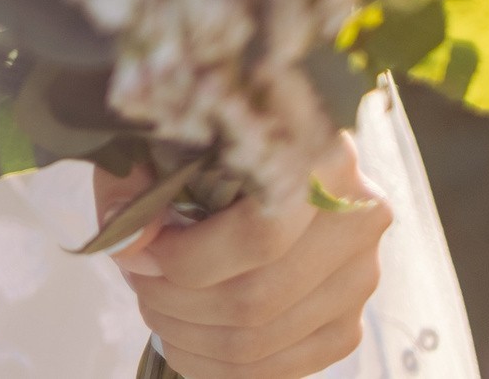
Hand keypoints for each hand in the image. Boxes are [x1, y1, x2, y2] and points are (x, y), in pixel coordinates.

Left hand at [94, 134, 390, 378]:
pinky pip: (280, 369)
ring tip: (151, 305)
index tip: (137, 252)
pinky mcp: (346, 322)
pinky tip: (181, 340)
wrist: (257, 151)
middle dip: (175, 301)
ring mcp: (359, 277)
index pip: (258, 237)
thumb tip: (129, 247)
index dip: (184, 258)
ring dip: (188, 336)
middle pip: (256, 297)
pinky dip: (218, 367)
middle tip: (135, 281)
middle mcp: (355, 219)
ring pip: (262, 340)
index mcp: (319, 155)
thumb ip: (135, 181)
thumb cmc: (203, 135)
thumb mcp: (161, 133)